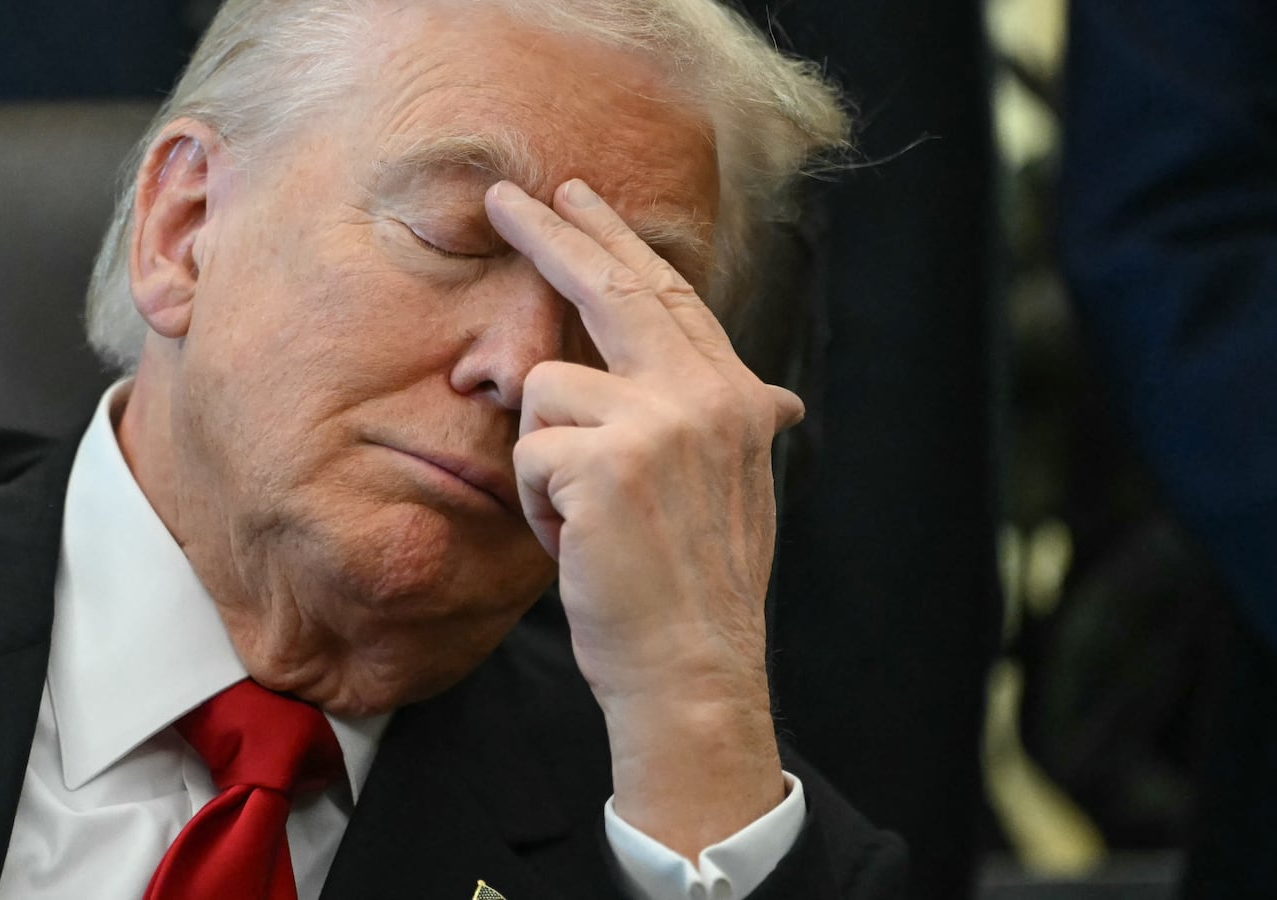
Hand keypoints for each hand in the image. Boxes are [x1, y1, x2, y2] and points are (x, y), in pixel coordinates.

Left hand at [484, 178, 801, 856]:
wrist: (694, 669)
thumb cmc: (696, 586)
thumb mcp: (735, 487)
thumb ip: (732, 424)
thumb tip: (776, 397)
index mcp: (736, 397)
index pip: (670, 294)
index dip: (621, 240)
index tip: (582, 197)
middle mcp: (708, 395)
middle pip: (612, 287)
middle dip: (551, 233)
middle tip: (500, 195)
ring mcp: (661, 422)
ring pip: (546, 389)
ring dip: (544, 459)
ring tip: (581, 518)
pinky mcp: (608, 461)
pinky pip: (527, 451)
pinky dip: (535, 505)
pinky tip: (575, 543)